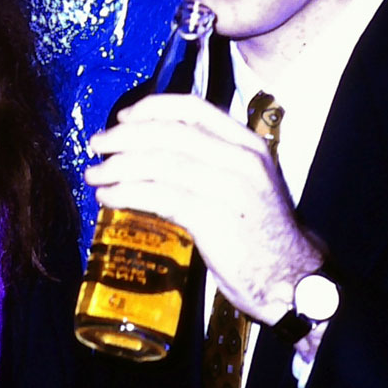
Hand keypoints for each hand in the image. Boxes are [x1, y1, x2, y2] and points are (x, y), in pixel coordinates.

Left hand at [85, 93, 320, 324]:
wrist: (292, 278)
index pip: (193, 109)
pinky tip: (108, 198)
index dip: (152, 108)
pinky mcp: (212, 220)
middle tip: (97, 145)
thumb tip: (156, 151)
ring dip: (118, 166)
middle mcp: (240, 161)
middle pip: (168, 134)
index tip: (124, 116)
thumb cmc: (262, 233)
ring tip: (95, 174)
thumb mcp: (246, 184)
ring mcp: (227, 189)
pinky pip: (158, 197)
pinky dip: (126, 194)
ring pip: (159, 163)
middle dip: (124, 136)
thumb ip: (211, 162)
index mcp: (248, 145)